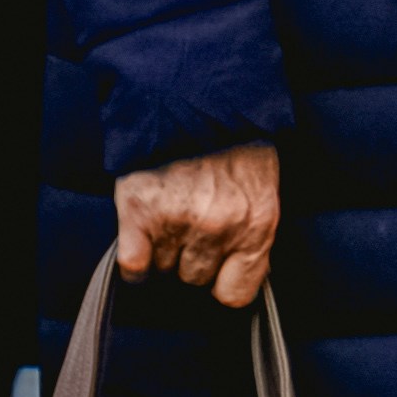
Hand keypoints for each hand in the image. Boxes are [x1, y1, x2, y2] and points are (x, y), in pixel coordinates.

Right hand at [110, 141, 280, 307]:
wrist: (196, 101)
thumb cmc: (234, 149)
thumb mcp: (262, 193)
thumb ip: (253, 238)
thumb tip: (234, 280)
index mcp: (257, 225)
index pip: (235, 295)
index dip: (221, 283)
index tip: (216, 271)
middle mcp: (219, 227)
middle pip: (195, 280)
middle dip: (192, 258)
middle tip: (191, 225)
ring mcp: (178, 219)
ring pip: (164, 271)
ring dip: (164, 252)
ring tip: (170, 216)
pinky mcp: (140, 211)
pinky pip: (134, 265)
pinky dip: (134, 261)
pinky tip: (141, 240)